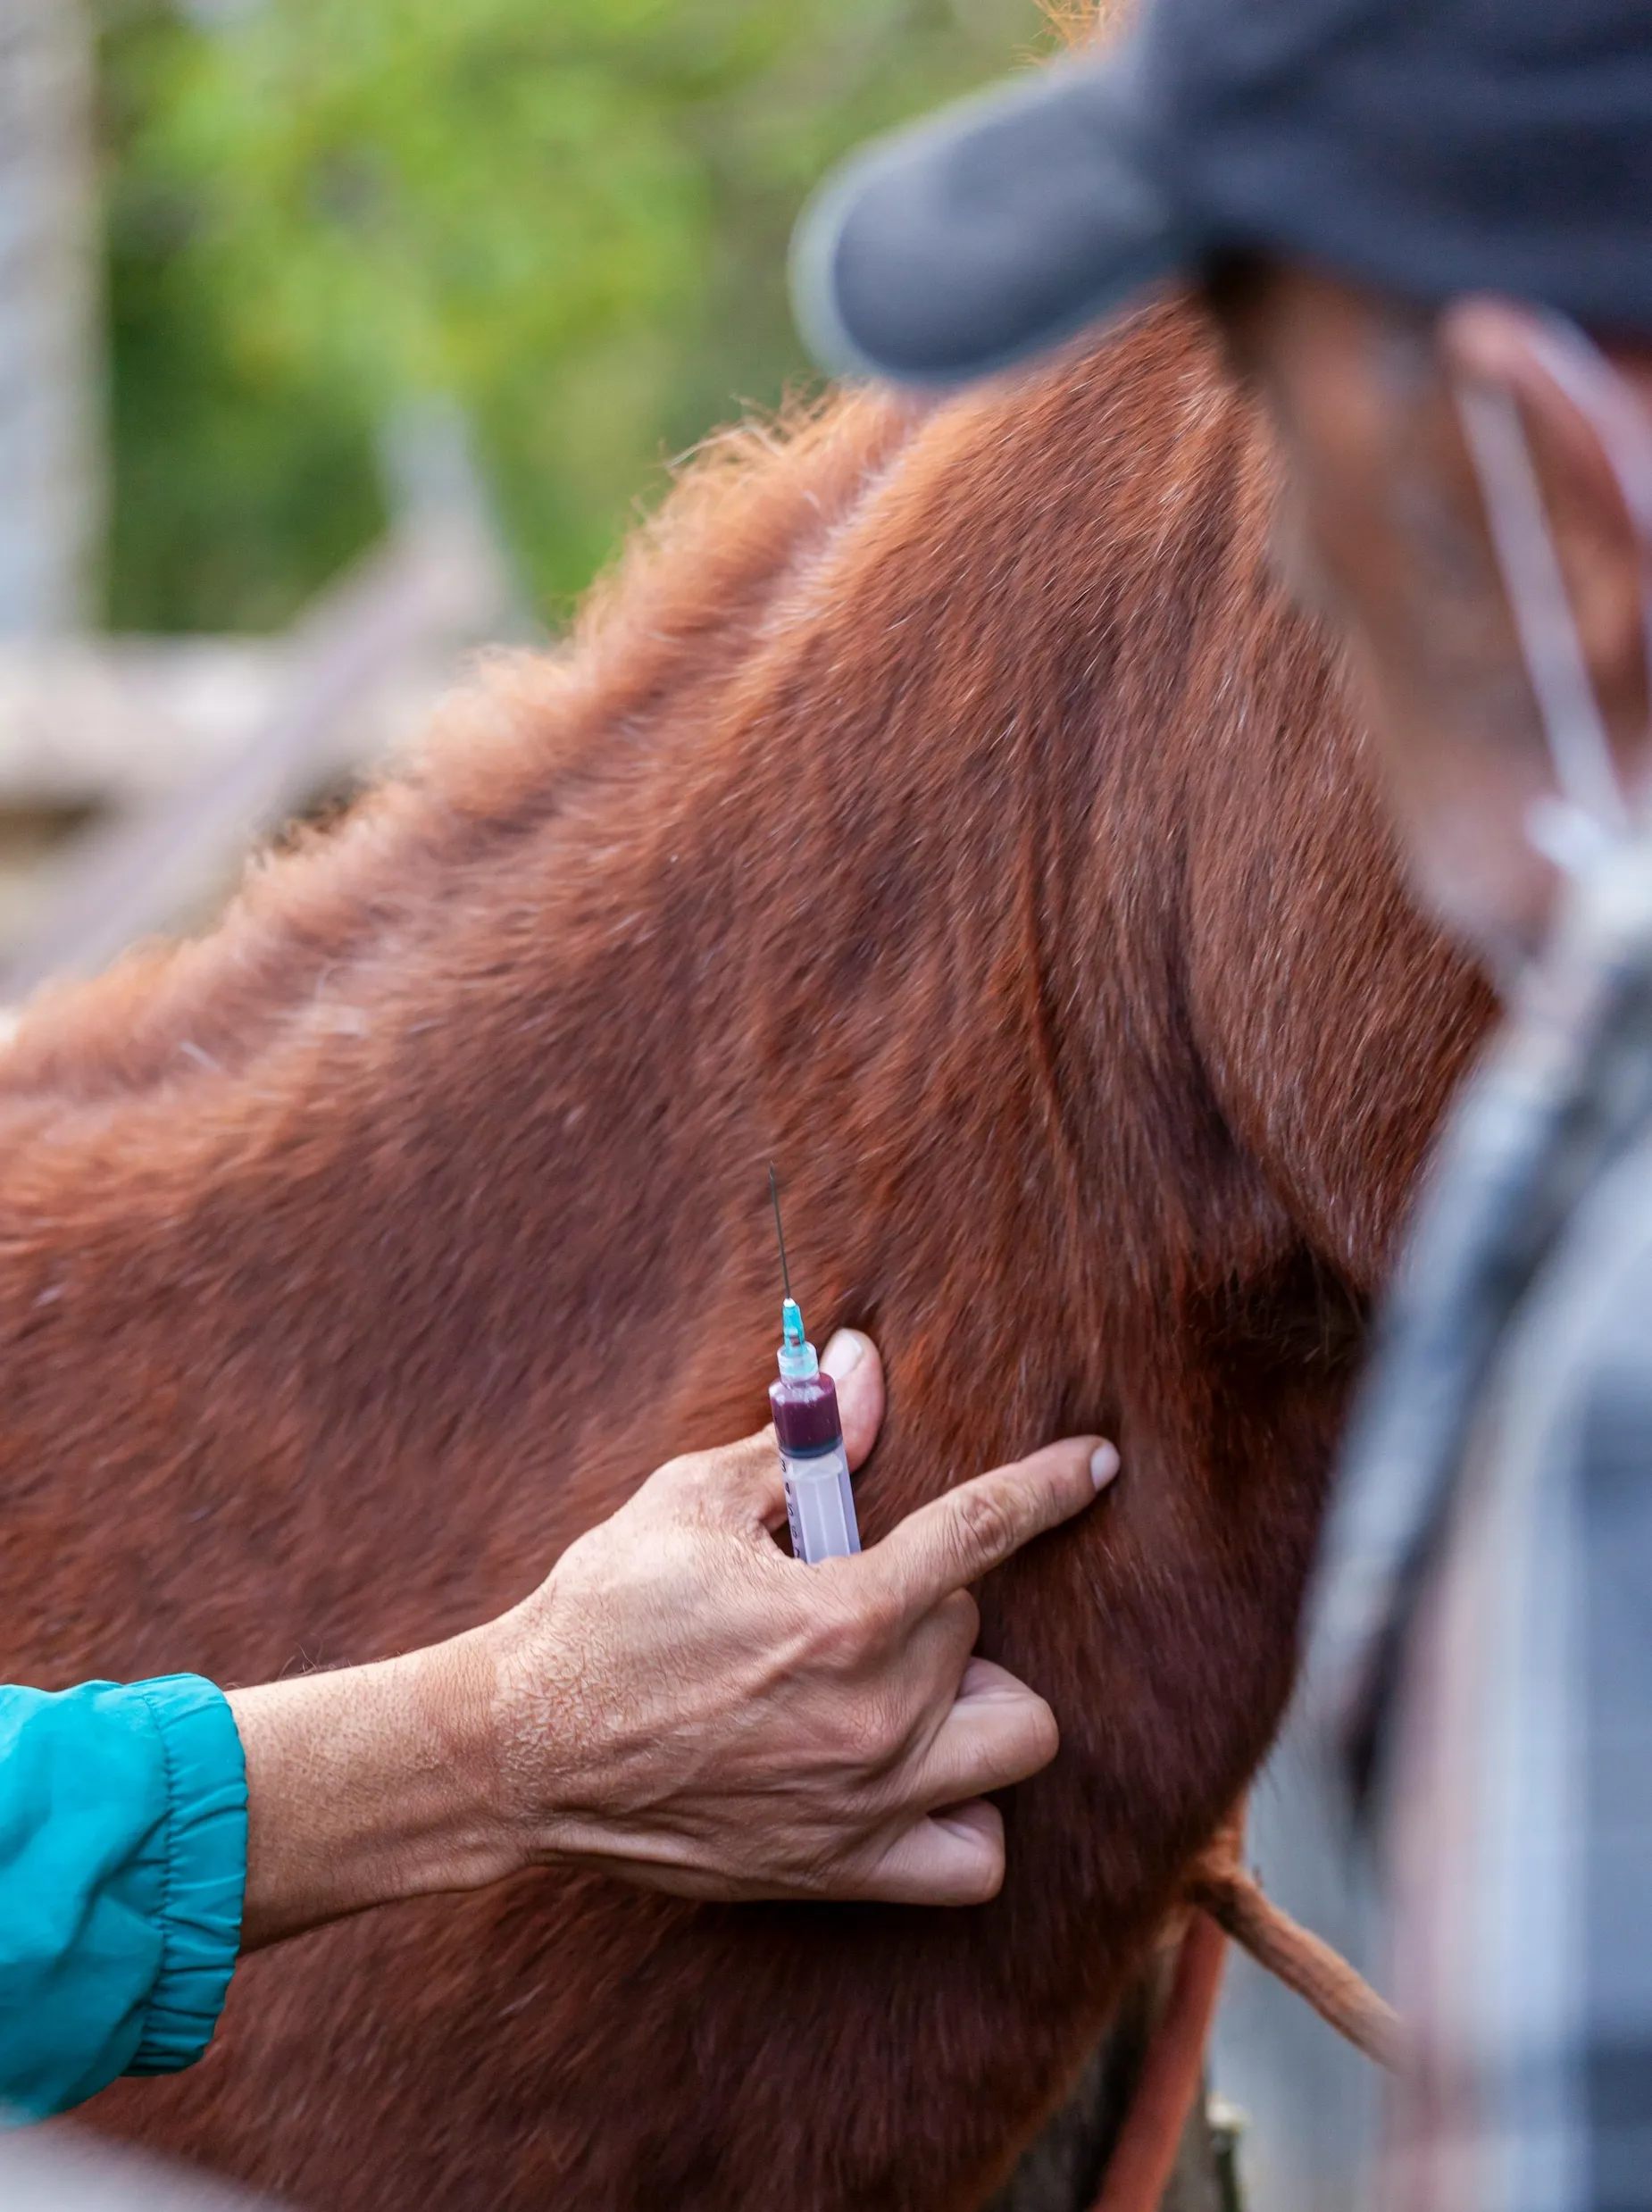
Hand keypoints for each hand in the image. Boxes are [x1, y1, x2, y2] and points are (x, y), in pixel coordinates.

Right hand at [479, 1329, 1116, 1904]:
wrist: (522, 1753)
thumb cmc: (603, 1612)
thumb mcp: (693, 1499)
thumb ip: (798, 1442)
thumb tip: (863, 1363)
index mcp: (842, 1616)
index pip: (981, 1532)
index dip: (1046, 1486)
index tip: (1095, 1464)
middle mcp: (874, 1718)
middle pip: (976, 1630)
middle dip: (923, 1598)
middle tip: (845, 1594)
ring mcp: (866, 1805)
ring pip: (1012, 1736)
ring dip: (970, 1696)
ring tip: (899, 1678)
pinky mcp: (843, 1870)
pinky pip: (976, 1859)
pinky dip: (967, 1813)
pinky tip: (918, 1770)